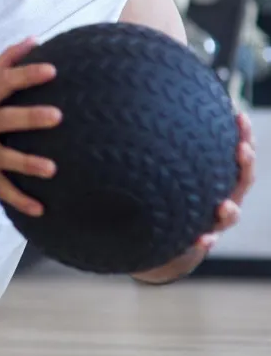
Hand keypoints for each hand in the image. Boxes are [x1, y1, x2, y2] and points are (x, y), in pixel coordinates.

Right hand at [0, 38, 61, 215]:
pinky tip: (41, 209)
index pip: (3, 83)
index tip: (52, 70)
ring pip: (4, 159)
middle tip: (57, 116)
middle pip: (4, 119)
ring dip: (27, 164)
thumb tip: (34, 39)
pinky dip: (20, 201)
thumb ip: (5, 62)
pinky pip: (3, 190)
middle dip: (29, 118)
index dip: (26, 75)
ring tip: (51, 169)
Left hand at [134, 110, 254, 283]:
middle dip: (244, 165)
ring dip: (229, 212)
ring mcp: (207, 224)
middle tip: (242, 149)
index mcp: (207, 179)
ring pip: (227, 217)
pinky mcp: (191, 246)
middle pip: (240, 182)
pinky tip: (202, 240)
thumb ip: (138, 147)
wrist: (141, 244)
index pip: (232, 155)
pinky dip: (202, 243)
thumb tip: (110, 108)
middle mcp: (214, 200)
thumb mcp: (143, 172)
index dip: (242, 136)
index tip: (239, 116)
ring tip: (224, 207)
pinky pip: (199, 246)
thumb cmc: (142, 200)